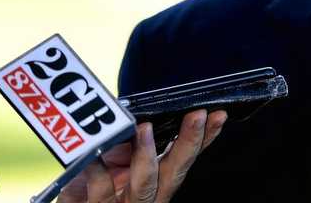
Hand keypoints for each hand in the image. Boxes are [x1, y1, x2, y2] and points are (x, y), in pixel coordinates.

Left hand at [60, 109, 225, 202]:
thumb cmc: (93, 188)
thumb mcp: (115, 162)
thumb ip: (130, 145)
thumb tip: (143, 117)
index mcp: (156, 182)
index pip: (186, 157)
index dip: (204, 139)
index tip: (217, 115)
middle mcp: (147, 197)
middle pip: (174, 171)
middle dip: (188, 143)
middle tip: (197, 116)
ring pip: (144, 184)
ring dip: (146, 155)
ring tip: (145, 128)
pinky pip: (99, 190)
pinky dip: (96, 170)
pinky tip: (93, 154)